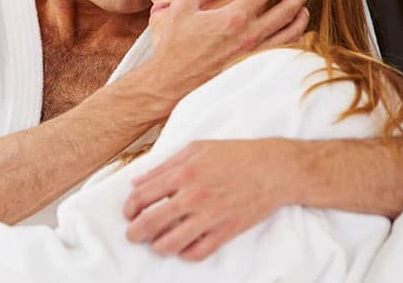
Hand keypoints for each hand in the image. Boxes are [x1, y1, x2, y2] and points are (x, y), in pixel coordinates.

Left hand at [123, 138, 299, 260]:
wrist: (274, 168)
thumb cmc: (235, 154)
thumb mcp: (195, 149)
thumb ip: (163, 165)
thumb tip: (137, 181)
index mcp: (183, 172)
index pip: (143, 195)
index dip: (130, 207)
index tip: (128, 213)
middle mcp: (193, 196)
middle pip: (151, 222)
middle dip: (135, 232)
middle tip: (132, 235)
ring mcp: (210, 216)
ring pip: (172, 242)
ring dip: (157, 246)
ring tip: (155, 244)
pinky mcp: (227, 231)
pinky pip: (199, 252)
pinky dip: (186, 254)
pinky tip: (182, 248)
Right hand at [142, 0, 308, 100]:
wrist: (171, 79)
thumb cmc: (173, 43)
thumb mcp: (183, 7)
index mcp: (233, 16)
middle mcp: (248, 35)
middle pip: (285, 12)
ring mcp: (252, 54)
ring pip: (289, 34)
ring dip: (300, 19)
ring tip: (303, 9)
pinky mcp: (250, 67)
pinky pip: (280, 52)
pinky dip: (292, 42)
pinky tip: (292, 35)